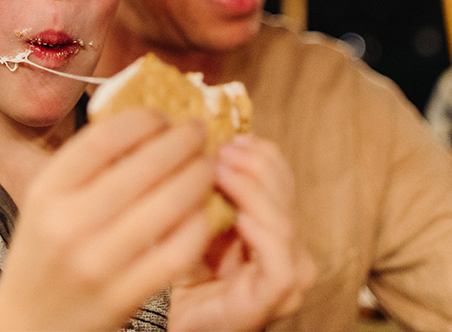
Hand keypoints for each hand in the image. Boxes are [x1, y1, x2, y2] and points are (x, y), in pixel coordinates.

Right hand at [0, 109, 213, 331]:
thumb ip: (87, 164)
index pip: (105, 137)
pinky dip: (198, 222)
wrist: (29, 325)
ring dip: (199, 175)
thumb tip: (145, 121)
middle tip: (198, 131)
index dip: (144, 120)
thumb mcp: (48, 200)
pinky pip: (178, 249)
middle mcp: (69, 224)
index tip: (162, 117)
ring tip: (207, 163)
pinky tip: (203, 207)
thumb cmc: (45, 251)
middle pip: (145, 166)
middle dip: (184, 141)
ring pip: (169, 204)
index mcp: (48, 191)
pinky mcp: (124, 295)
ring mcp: (98, 263)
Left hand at [169, 135, 316, 331]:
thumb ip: (211, 184)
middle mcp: (288, 248)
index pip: (282, 178)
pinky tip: (240, 217)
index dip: (262, 154)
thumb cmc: (177, 268)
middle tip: (222, 151)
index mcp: (272, 224)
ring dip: (254, 191)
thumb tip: (211, 140)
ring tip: (221, 173)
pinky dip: (263, 235)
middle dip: (256, 166)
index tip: (233, 138)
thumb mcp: (196, 215)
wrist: (164, 320)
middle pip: (286, 194)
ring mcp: (288, 276)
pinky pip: (280, 263)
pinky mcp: (275, 299)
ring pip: (285, 223)